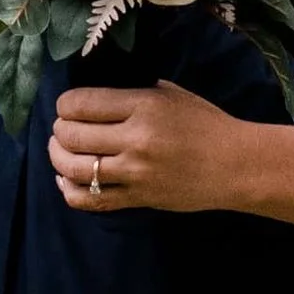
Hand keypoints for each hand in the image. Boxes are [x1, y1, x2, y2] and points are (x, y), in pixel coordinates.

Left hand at [50, 80, 246, 213]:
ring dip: (57, 158)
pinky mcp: (137, 198)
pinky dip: (68, 190)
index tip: (67, 107)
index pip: (81, 103)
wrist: (235, 165)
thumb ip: (132, 93)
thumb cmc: (206, 124)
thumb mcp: (171, 94)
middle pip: (72, 135)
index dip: (64, 105)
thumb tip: (93, 97)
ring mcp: (135, 172)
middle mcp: (135, 139)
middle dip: (59, 130)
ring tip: (60, 151)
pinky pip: (90, 199)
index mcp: (144, 106)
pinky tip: (65, 180)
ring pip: (74, 168)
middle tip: (63, 128)